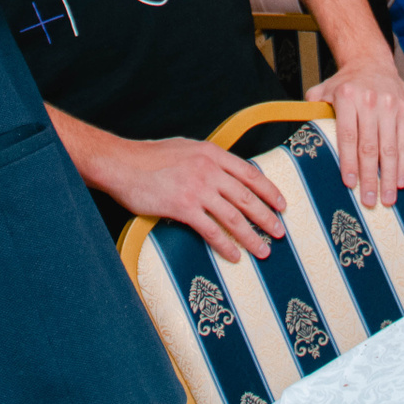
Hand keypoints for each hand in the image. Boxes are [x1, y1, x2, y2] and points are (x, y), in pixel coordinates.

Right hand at [94, 135, 286, 263]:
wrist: (121, 164)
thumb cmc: (150, 157)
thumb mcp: (186, 148)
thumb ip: (208, 159)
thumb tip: (226, 172)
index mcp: (212, 154)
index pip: (250, 173)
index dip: (270, 190)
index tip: (282, 204)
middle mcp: (208, 170)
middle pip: (247, 197)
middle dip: (267, 217)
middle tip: (280, 232)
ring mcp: (196, 189)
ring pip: (233, 216)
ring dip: (251, 236)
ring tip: (264, 250)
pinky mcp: (182, 207)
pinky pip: (211, 230)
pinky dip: (225, 245)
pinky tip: (234, 255)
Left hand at [308, 58, 403, 207]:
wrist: (371, 61)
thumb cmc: (345, 83)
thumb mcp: (324, 90)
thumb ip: (313, 110)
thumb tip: (301, 133)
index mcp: (347, 97)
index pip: (348, 136)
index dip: (348, 162)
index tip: (349, 184)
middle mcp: (370, 101)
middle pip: (370, 146)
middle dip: (370, 177)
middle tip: (369, 200)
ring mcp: (390, 105)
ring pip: (390, 147)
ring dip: (389, 176)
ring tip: (387, 198)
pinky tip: (401, 180)